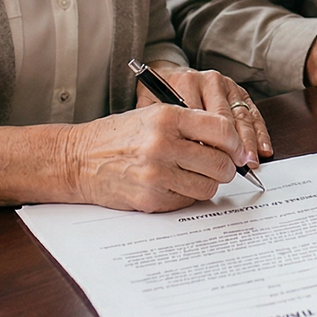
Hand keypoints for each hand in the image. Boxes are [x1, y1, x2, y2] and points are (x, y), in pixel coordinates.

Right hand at [61, 104, 247, 211]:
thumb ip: (190, 124)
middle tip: (221, 166)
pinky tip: (173, 184)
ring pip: (208, 186)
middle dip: (226, 168)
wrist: (78, 159)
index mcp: (167, 117)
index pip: (222, 130)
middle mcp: (163, 144)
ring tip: (194, 174)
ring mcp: (157, 174)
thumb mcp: (152, 115)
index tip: (237, 150)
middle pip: (220, 163)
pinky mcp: (151, 199)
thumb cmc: (117, 136)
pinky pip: (188, 201)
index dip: (235, 143)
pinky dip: (187, 195)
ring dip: (208, 183)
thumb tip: (230, 143)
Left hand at [142, 61, 272, 166]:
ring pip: (242, 116)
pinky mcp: (238, 90)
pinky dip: (260, 132)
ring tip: (251, 162)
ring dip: (249, 142)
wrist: (166, 77)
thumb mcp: (151, 110)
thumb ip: (164, 127)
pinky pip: (253, 113)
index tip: (213, 164)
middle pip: (226, 117)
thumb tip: (182, 155)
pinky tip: (263, 149)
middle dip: (234, 145)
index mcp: (186, 83)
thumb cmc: (158, 98)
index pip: (202, 117)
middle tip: (237, 166)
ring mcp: (226, 85)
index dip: (209, 144)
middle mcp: (209, 80)